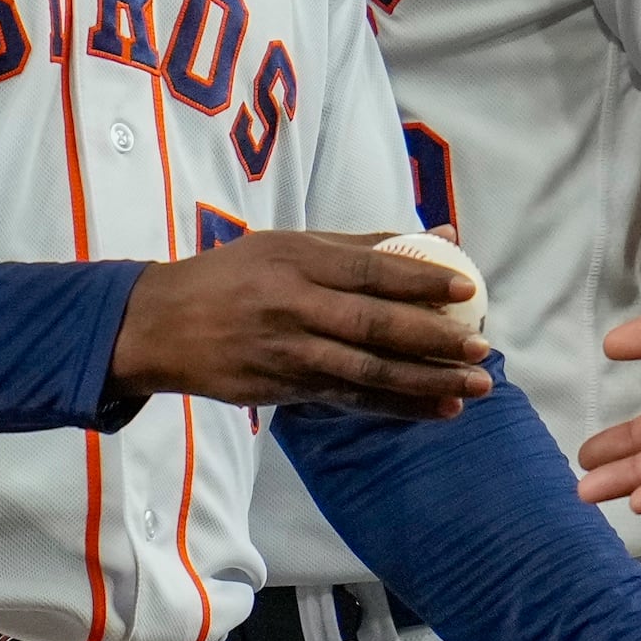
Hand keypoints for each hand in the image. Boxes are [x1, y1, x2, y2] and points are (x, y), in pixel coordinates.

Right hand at [109, 230, 492, 420]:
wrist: (159, 325)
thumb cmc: (234, 276)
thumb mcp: (289, 244)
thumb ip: (365, 244)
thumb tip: (442, 230)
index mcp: (300, 259)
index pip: (372, 269)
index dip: (422, 278)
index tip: (467, 288)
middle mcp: (295, 305)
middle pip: (374, 326)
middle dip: (433, 340)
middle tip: (481, 348)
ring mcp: (287, 352)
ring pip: (366, 372)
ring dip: (425, 383)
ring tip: (473, 387)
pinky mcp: (281, 390)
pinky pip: (349, 400)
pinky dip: (396, 406)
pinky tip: (436, 410)